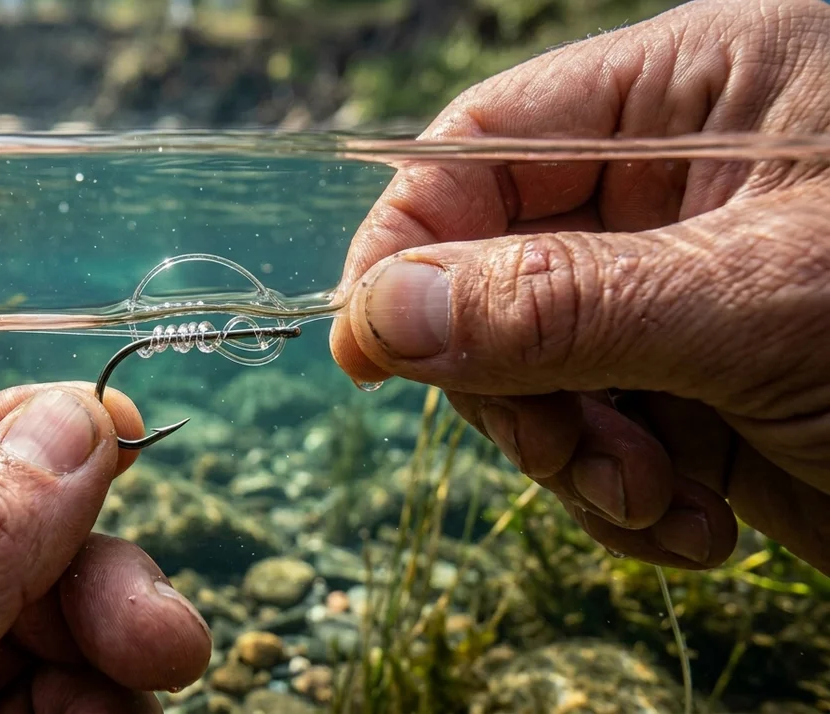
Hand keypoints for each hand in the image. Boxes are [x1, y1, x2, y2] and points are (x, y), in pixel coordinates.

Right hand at [331, 0, 829, 573]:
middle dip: (515, 384)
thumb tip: (377, 316)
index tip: (372, 347)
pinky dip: (623, 497)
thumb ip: (556, 307)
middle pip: (493, 272)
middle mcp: (680, 184)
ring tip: (656, 506)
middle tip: (572, 458)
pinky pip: (601, 436)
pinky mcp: (705, 384)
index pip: (484, 145)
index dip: (409, 240)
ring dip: (574, 456)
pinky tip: (695, 524)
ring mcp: (687, 291)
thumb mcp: (758, 305)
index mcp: (698, 91)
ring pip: (538, 371)